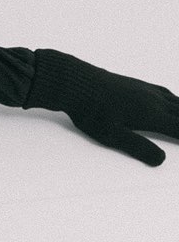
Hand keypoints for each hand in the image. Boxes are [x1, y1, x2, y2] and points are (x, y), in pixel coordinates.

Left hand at [27, 47, 178, 166]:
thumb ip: (138, 147)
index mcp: (150, 115)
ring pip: (177, 101)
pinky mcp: (137, 84)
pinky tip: (175, 102)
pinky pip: (166, 93)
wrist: (74, 81)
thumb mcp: (111, 135)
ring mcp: (146, 90)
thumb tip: (162, 160)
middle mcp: (153, 100)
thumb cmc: (89, 110)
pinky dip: (178, 100)